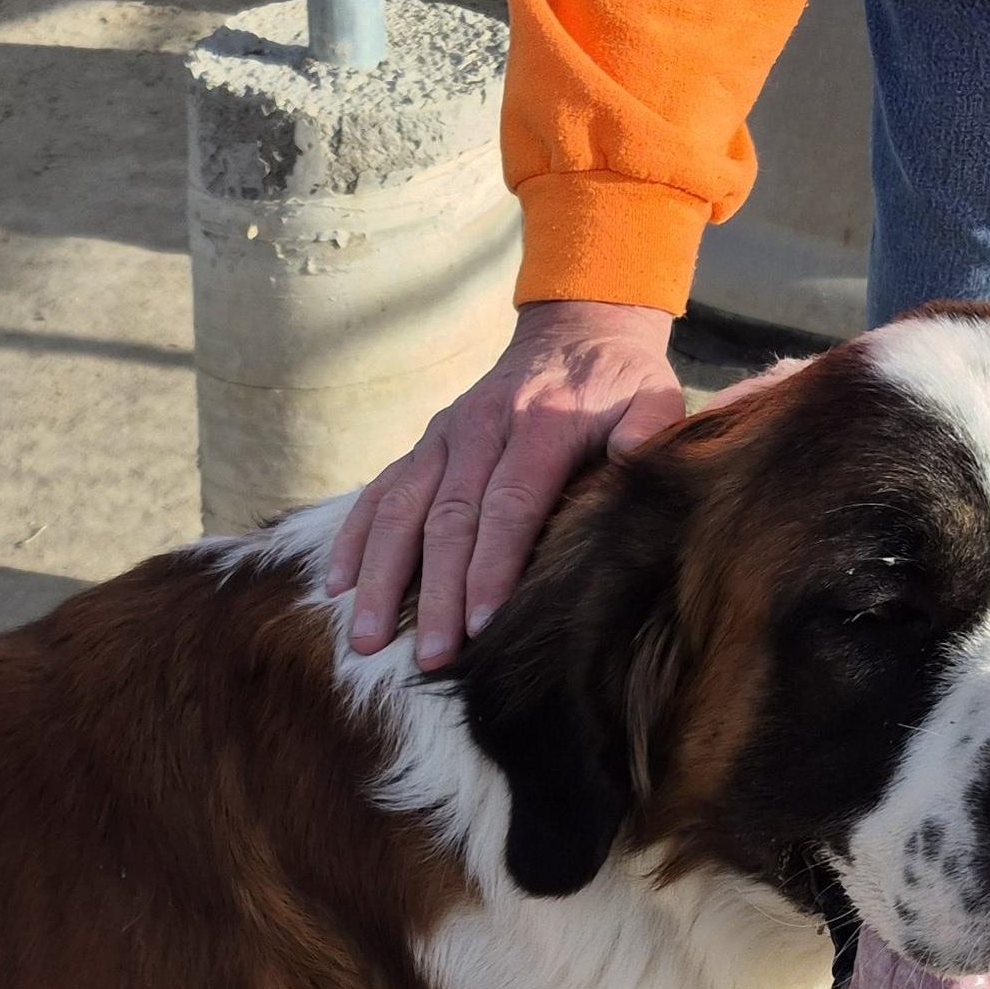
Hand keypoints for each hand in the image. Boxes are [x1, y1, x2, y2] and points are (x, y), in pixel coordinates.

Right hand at [329, 300, 683, 664]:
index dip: (491, 566)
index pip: (508, 504)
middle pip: (448, 520)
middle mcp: (479, 428)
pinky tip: (337, 586)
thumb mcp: (652, 395)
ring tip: (366, 637)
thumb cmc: (619, 385)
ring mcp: (442, 438)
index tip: (481, 624)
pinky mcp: (423, 447)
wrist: (575, 332)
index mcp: (538, 424)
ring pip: (400, 511)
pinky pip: (378, 493)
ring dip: (380, 577)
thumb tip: (631, 464)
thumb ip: (647, 431)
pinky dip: (354, 539)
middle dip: (435, 592)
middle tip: (431, 655)